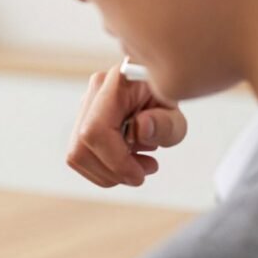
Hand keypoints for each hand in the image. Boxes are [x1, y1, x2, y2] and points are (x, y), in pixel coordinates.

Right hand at [68, 63, 187, 186]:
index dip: (114, 161)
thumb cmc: (167, 94)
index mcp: (117, 82)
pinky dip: (105, 169)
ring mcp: (83, 110)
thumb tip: (141, 128)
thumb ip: (166, 123)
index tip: (137, 175)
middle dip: (111, 172)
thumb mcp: (180, 112)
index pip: (96, 130)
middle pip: (80, 149)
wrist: (158, 85)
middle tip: (141, 174)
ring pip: (77, 157)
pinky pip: (82, 157)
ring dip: (109, 173)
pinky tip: (127, 159)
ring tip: (138, 165)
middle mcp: (93, 94)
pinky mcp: (81, 124)